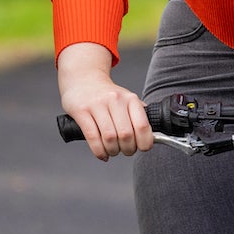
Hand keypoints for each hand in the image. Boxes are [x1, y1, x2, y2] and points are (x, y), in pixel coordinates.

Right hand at [57, 42, 150, 161]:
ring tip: (112, 151)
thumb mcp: (126, 99)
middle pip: (126, 135)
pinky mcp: (81, 111)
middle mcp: (114, 100)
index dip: (144, 143)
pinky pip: (92, 137)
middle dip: (127, 149)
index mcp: (130, 99)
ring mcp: (97, 105)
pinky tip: (101, 153)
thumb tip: (152, 137)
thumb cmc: (106, 95)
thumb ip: (139, 115)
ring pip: (109, 138)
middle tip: (125, 150)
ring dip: (113, 151)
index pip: (142, 126)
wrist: (83, 80)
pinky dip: (99, 151)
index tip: (142, 147)